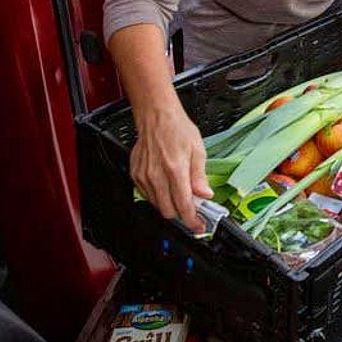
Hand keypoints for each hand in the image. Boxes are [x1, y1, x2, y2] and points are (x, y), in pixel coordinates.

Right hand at [130, 99, 212, 233]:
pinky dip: (158, 197)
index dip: (192, 220)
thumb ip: (200, 176)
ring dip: (169, 206)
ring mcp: (144, 176)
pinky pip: (147, 196)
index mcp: (175, 169)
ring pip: (157, 205)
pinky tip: (166, 186)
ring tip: (180, 195)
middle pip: (168, 211)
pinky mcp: (135, 175)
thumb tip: (205, 195)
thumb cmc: (177, 129)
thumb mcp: (198, 150)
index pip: (184, 205)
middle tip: (192, 209)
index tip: (198, 225)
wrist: (156, 116)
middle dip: (181, 214)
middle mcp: (157, 175)